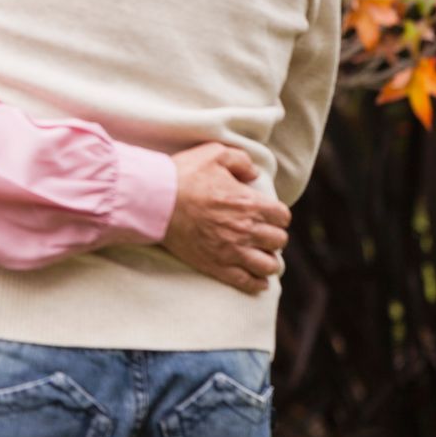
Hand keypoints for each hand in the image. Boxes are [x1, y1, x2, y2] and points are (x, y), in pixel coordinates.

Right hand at [163, 144, 290, 294]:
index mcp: (250, 203)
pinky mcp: (216, 265)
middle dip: (273, 236)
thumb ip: (240, 161)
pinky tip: (258, 280)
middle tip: (262, 234)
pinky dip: (257, 283)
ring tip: (261, 256)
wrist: (153, 200)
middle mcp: (246, 229)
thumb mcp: (213, 153)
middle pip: (278, 241)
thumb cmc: (182, 176)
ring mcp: (232, 250)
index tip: (268, 215)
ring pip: (269, 265)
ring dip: (269, 261)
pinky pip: (247, 282)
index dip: (277, 215)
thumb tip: (253, 174)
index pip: (282, 216)